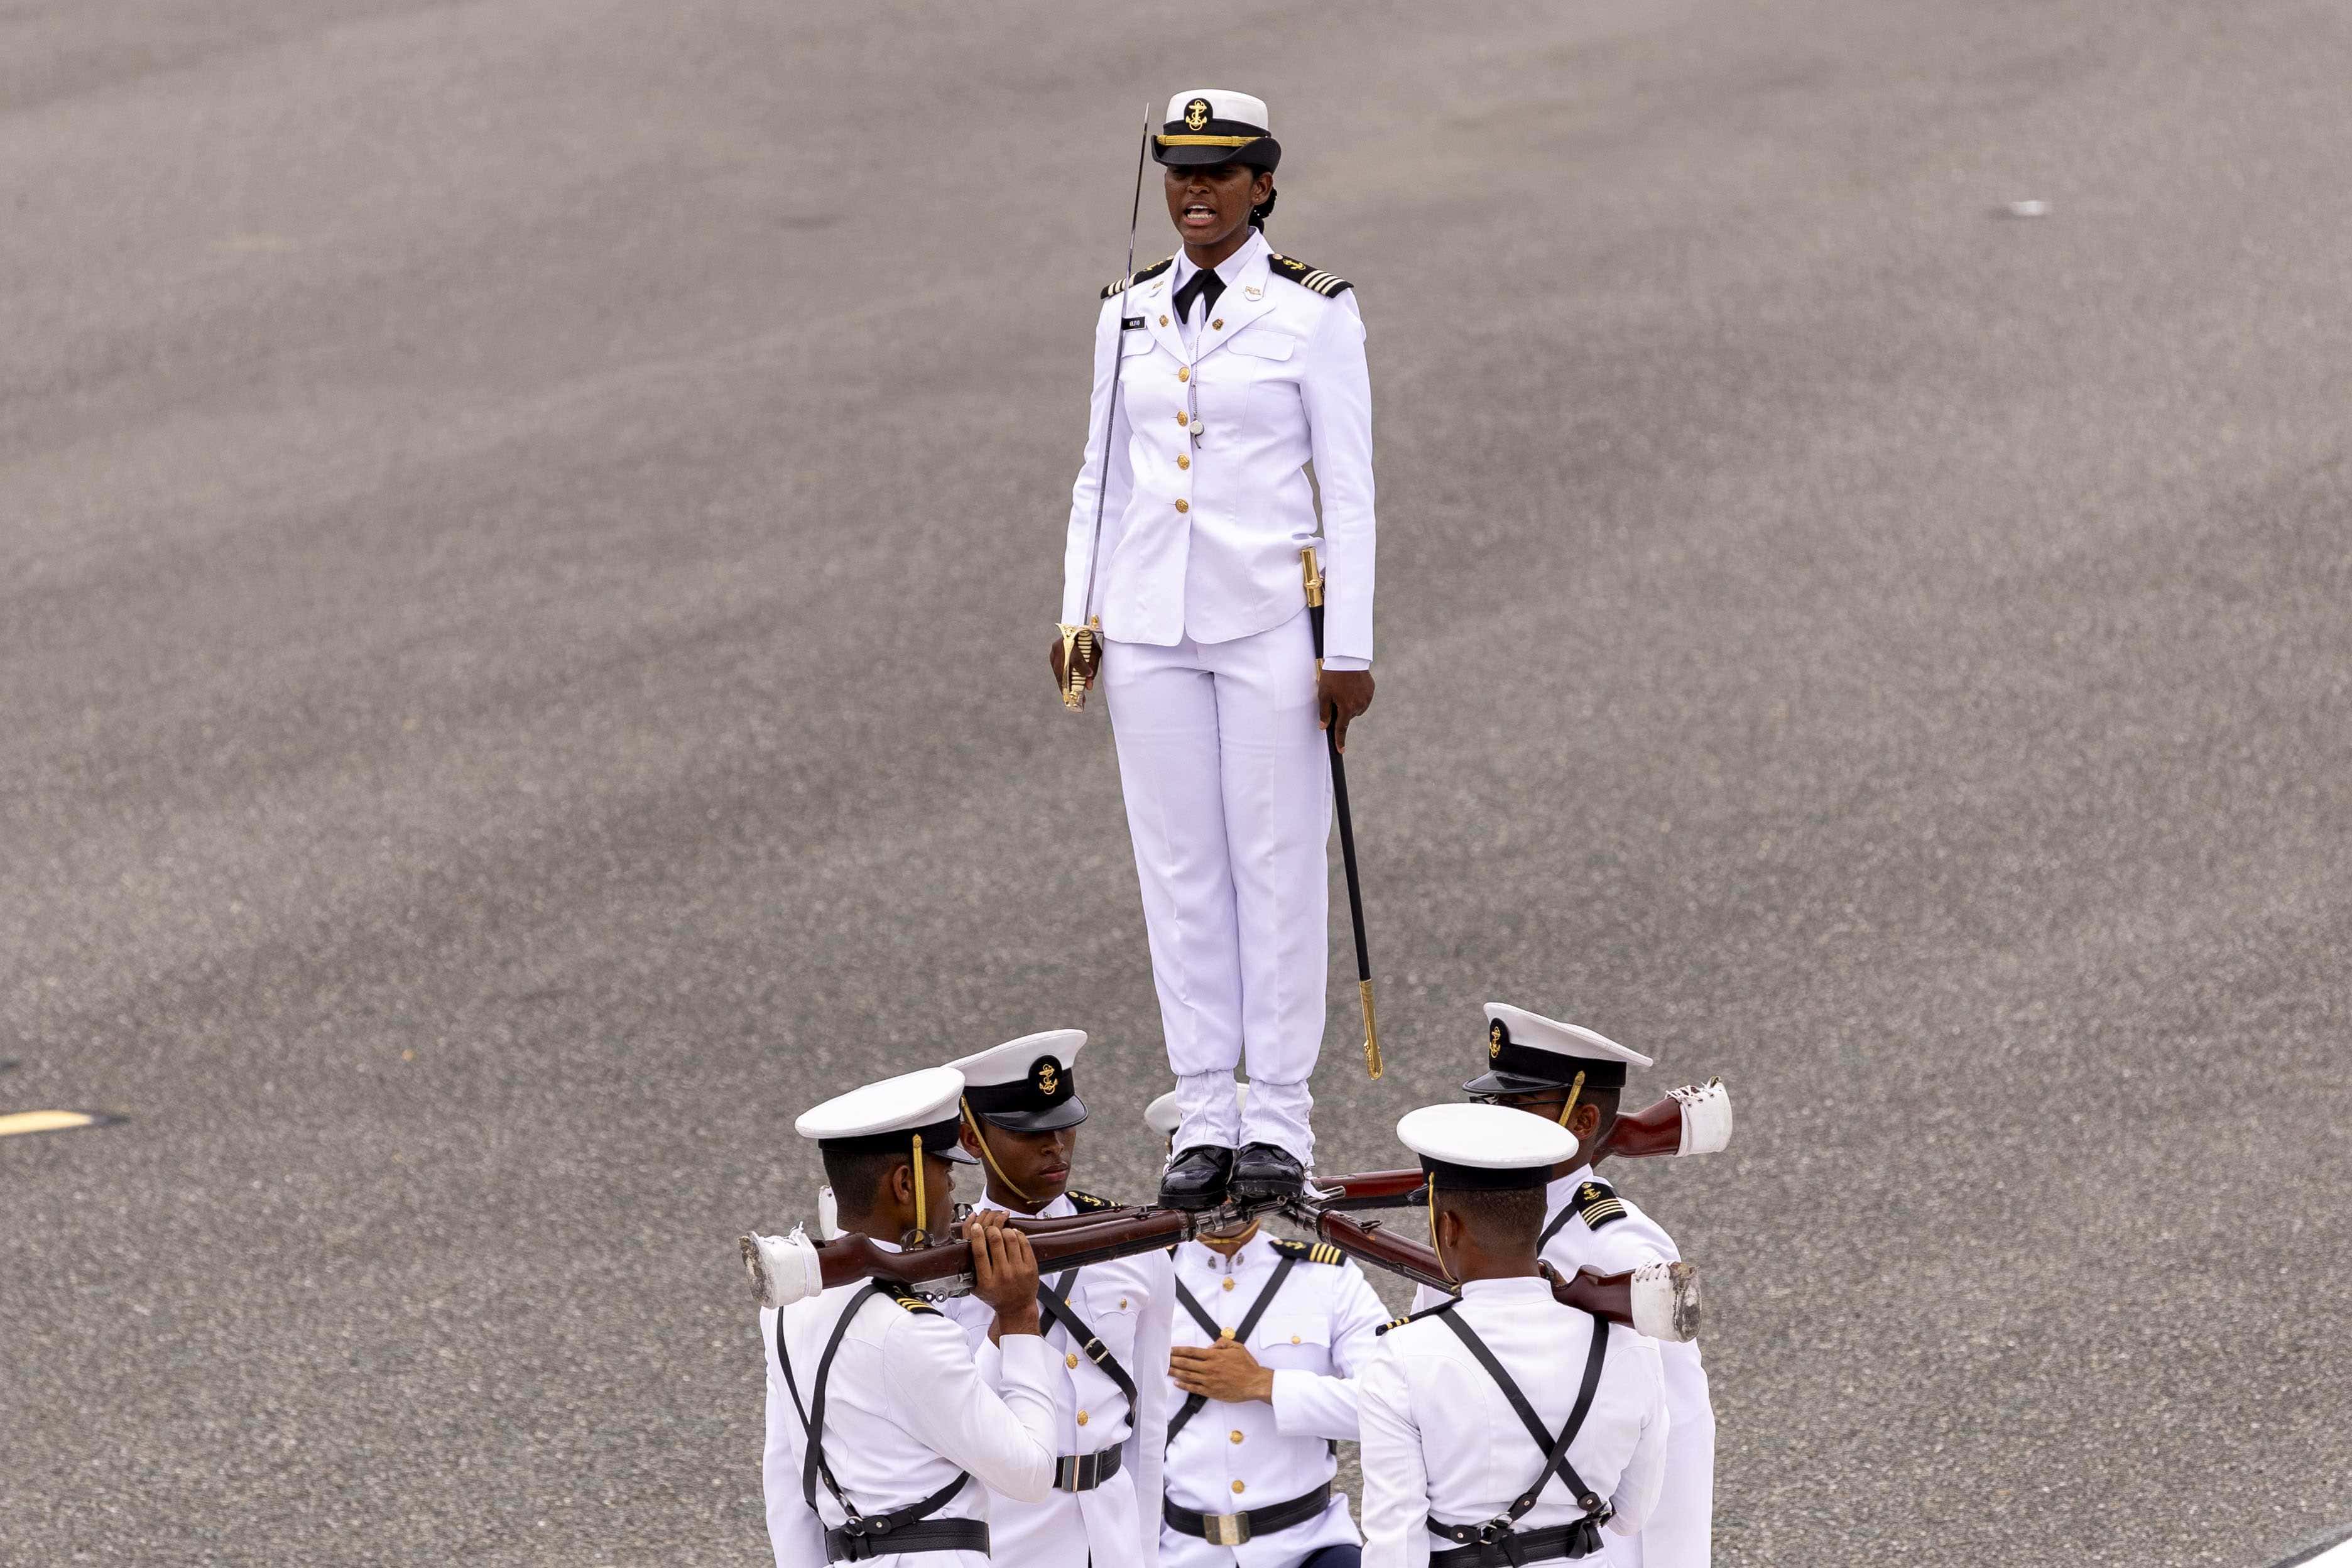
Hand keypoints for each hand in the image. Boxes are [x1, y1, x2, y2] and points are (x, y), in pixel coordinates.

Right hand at [969, 1211, 1041, 1336]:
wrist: (1016, 1308)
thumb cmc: (996, 1296)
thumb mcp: (977, 1288)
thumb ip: (969, 1272)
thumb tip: (960, 1250)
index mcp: (987, 1280)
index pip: (980, 1252)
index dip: (977, 1236)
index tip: (976, 1227)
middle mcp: (1003, 1275)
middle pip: (996, 1241)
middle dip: (990, 1229)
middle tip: (989, 1229)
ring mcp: (1018, 1270)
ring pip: (1011, 1239)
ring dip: (1004, 1230)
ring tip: (1001, 1231)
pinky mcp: (1031, 1267)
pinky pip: (1024, 1243)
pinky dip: (1017, 1234)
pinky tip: (1013, 1234)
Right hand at [1049, 628, 1100, 691]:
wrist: (1078, 629)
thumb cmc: (1087, 639)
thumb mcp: (1094, 650)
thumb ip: (1092, 665)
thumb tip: (1088, 684)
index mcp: (1072, 640)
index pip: (1075, 657)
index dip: (1081, 669)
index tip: (1087, 681)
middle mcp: (1060, 645)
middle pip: (1063, 669)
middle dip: (1070, 686)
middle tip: (1077, 700)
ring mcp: (1055, 650)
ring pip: (1058, 672)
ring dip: (1064, 686)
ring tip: (1071, 697)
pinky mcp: (1052, 656)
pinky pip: (1057, 671)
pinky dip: (1062, 680)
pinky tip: (1067, 689)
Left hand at [1168, 1338, 1275, 1403]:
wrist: (1255, 1383)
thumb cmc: (1247, 1366)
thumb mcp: (1237, 1347)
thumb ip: (1222, 1343)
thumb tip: (1210, 1346)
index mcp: (1215, 1356)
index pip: (1192, 1352)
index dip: (1180, 1350)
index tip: (1171, 1350)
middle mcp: (1209, 1368)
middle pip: (1186, 1363)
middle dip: (1173, 1361)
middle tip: (1163, 1359)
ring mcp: (1209, 1381)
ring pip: (1188, 1375)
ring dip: (1175, 1372)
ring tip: (1166, 1370)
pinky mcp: (1211, 1392)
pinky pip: (1194, 1388)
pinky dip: (1184, 1385)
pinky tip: (1177, 1383)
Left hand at [1317, 668, 1373, 751]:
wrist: (1348, 657)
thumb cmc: (1333, 675)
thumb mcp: (1324, 693)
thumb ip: (1324, 712)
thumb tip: (1324, 727)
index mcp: (1346, 708)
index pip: (1342, 728)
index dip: (1340, 740)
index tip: (1341, 750)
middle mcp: (1359, 705)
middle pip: (1348, 716)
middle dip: (1342, 711)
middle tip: (1335, 696)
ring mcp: (1367, 698)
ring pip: (1356, 708)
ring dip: (1350, 703)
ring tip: (1344, 688)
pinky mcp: (1371, 690)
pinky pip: (1363, 699)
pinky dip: (1357, 696)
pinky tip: (1351, 685)